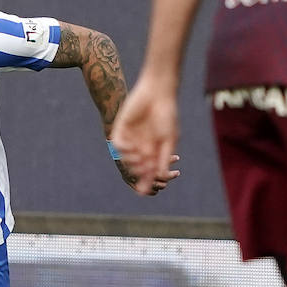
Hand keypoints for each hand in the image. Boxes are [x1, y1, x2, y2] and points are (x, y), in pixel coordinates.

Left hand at [110, 75, 179, 197]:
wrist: (158, 93)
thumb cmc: (167, 115)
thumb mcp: (168, 139)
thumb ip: (164, 157)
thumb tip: (160, 176)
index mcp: (153, 150)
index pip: (148, 170)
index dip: (146, 182)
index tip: (144, 192)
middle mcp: (140, 146)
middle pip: (136, 167)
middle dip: (140, 173)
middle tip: (146, 169)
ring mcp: (130, 138)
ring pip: (126, 158)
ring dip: (133, 162)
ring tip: (143, 157)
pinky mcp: (121, 129)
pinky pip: (118, 145)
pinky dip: (124, 150)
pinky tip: (133, 148)